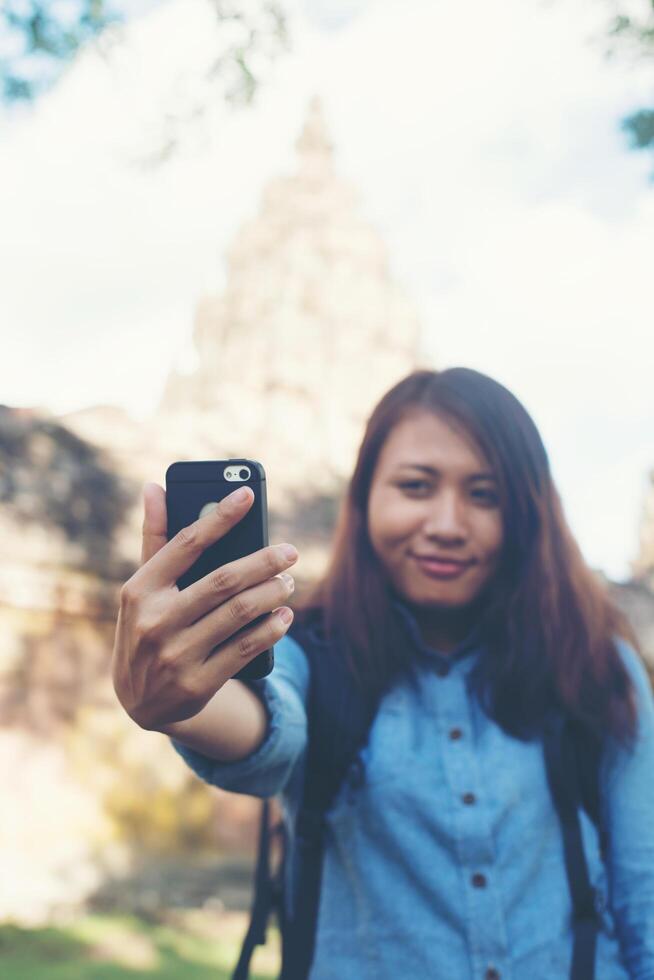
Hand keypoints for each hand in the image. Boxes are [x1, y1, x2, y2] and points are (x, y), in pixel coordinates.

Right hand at [111, 482, 297, 730]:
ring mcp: (176, 655)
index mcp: (140, 589)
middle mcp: (155, 621)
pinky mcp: (197, 683)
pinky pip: (245, 649)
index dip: (219, 517)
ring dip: (272, 594)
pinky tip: (284, 615)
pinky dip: (271, 629)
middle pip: (222, 580)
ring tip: (288, 581)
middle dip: (263, 562)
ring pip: (239, 613)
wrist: (139, 701)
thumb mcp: (143, 588)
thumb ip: (154, 539)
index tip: (246, 494)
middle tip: (290, 552)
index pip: (185, 543)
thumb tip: (154, 487)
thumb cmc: (147, 626)